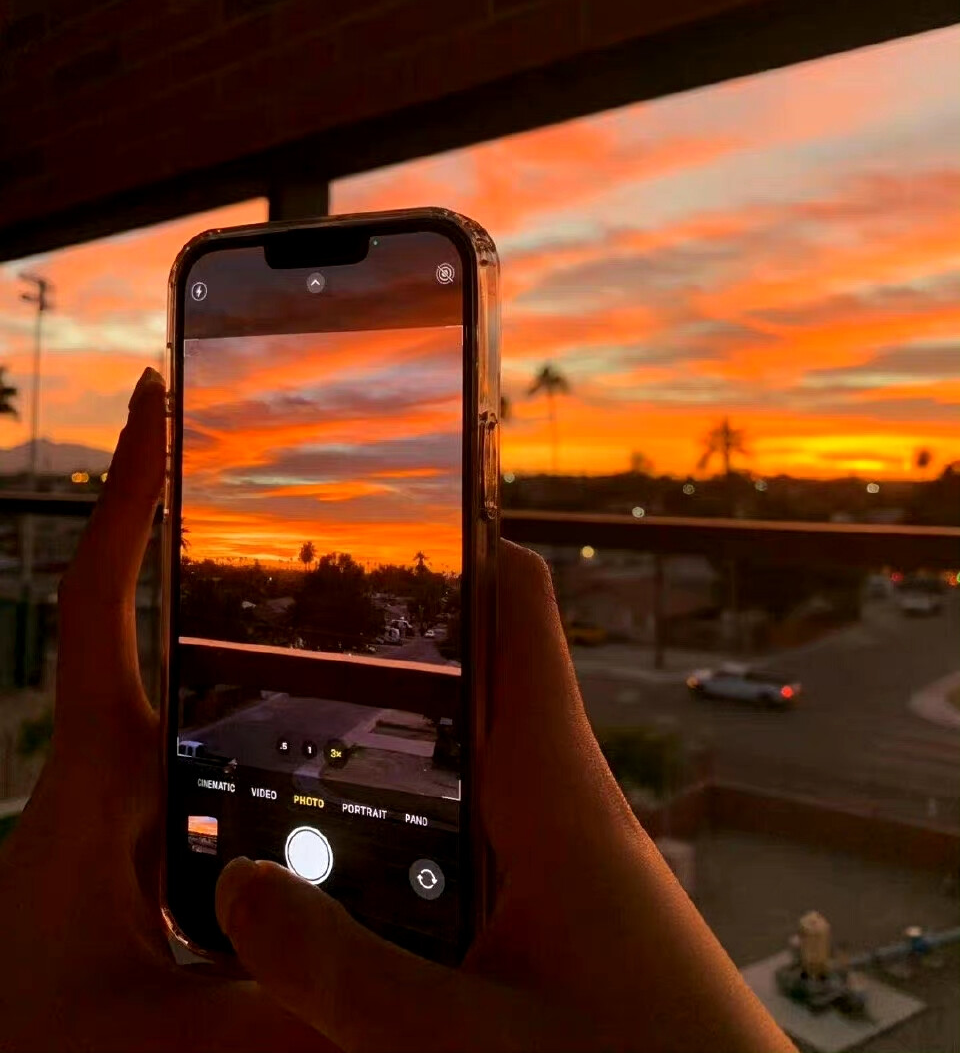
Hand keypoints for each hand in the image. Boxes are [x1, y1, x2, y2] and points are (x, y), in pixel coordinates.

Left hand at [0, 369, 333, 1052]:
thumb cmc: (32, 1047)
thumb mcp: (155, 1042)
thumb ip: (276, 1011)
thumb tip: (396, 981)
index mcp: (95, 783)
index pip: (101, 607)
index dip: (125, 496)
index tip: (154, 402)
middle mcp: (118, 773)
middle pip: (171, 631)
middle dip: (221, 551)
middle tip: (315, 488)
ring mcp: (140, 807)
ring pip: (213, 709)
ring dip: (273, 663)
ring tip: (380, 629)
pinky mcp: (163, 849)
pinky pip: (227, 772)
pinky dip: (282, 745)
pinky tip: (358, 764)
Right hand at [215, 543, 795, 1051]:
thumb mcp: (467, 1044)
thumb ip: (344, 978)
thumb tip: (233, 895)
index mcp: (554, 781)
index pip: (515, 606)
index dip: (458, 536)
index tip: (380, 496)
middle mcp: (557, 791)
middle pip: (471, 669)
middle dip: (387, 638)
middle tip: (275, 621)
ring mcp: (557, 843)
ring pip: (465, 748)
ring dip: (388, 730)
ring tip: (277, 725)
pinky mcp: (554, 896)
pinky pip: (468, 823)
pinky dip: (404, 812)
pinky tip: (337, 857)